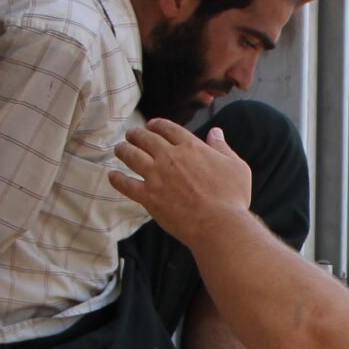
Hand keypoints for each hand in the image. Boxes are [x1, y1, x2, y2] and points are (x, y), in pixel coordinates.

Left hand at [109, 119, 255, 242]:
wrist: (218, 224)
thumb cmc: (232, 197)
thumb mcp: (236, 166)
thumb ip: (223, 147)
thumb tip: (216, 132)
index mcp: (190, 146)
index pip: (168, 128)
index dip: (157, 124)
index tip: (151, 125)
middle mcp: (170, 157)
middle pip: (146, 138)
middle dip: (136, 134)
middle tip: (131, 134)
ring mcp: (156, 176)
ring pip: (132, 156)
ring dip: (123, 150)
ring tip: (119, 149)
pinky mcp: (148, 197)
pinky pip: (126, 184)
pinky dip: (117, 179)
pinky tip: (112, 176)